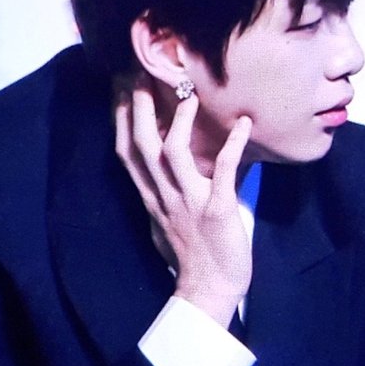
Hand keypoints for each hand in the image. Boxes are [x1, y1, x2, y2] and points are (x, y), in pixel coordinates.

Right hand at [114, 77, 252, 327]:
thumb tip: (169, 171)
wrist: (208, 291)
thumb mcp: (167, 221)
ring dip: (179, 121)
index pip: (126, 154)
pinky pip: (224, 172)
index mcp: (151, 198)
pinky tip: (244, 123)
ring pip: (171, 154)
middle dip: (139, 109)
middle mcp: (164, 196)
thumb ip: (165, 194)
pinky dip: (233, 145)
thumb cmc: (191, 256)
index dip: (121, 120)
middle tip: (142, 75)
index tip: (120, 89)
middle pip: (142, 146)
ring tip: (188, 93)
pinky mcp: (217, 209)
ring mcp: (189, 201)